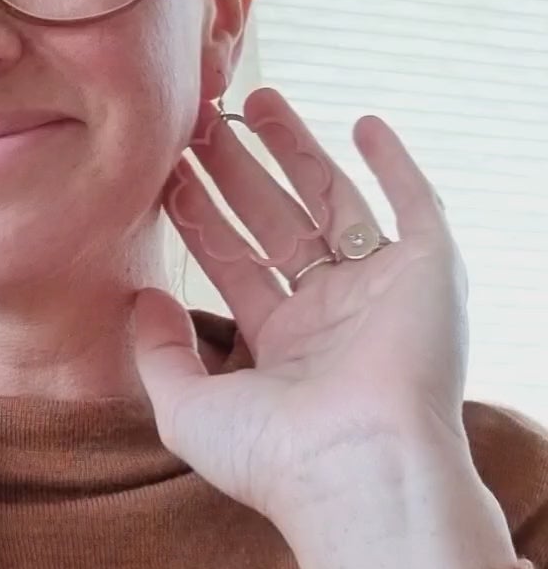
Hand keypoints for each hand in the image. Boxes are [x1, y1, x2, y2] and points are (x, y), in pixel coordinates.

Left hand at [133, 88, 514, 568]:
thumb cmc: (276, 456)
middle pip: (277, 221)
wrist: (363, 468)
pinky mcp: (429, 273)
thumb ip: (157, 352)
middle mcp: (332, 316)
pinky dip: (395, 164)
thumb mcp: (186, 409)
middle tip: (201, 121)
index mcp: (282, 348)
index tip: (169, 170)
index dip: (202, 215)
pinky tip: (364, 124)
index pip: (235, 263)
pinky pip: (415, 206)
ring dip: (298, 151)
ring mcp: (380, 292)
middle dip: (238, 171)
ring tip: (256, 100)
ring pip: (334, 202)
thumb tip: (140, 296)